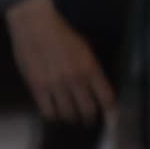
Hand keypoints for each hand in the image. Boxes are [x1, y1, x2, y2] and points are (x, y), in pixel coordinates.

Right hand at [4, 0, 114, 125]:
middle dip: (90, 119)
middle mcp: (76, 80)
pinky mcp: (37, 88)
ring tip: (72, 118)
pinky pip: (48, 112)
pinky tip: (55, 114)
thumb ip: (93, 70)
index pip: (107, 98)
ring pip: (68, 114)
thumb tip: (98, 88)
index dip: (111, 112)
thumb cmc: (64, 36)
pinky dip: (53, 116)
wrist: (37, 27)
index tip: (112, 118)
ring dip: (72, 118)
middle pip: (88, 110)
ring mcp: (56, 85)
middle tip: (89, 120)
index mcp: (91, 69)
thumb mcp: (86, 51)